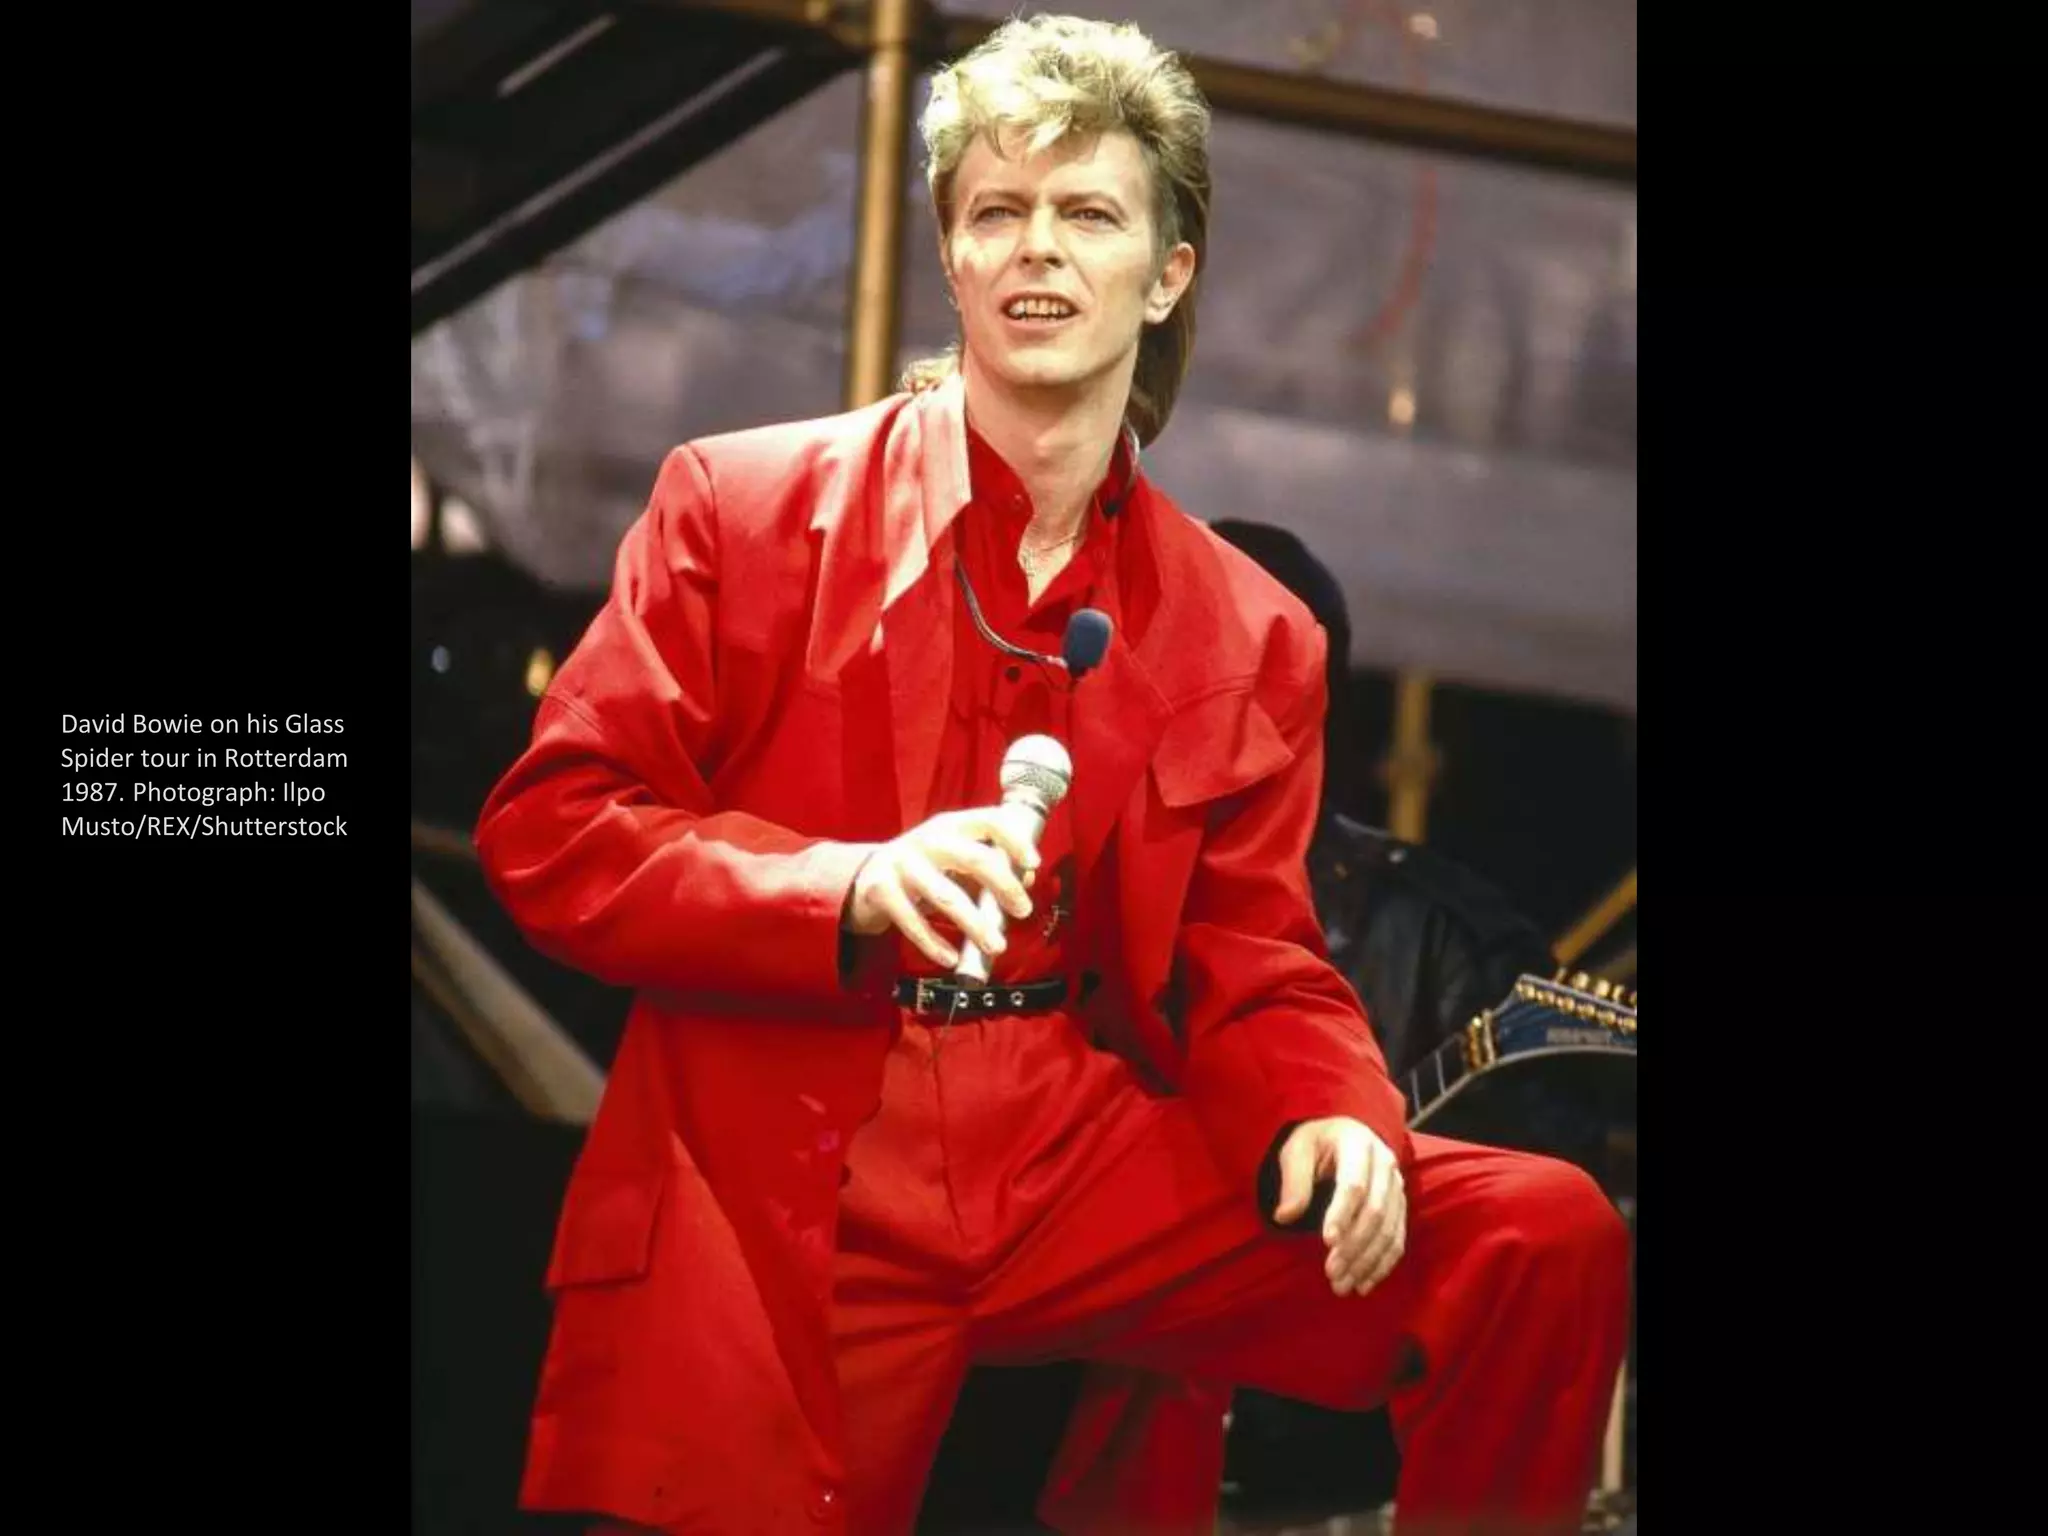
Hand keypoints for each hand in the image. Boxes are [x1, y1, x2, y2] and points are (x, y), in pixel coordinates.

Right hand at [842, 806, 1036, 969]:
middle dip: (1003, 886)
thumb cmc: (926, 868)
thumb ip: (992, 866)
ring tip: (996, 946)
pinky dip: (934, 943)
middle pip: (973, 858)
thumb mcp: (957, 861)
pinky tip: (951, 958)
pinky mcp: (880, 890)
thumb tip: (1027, 878)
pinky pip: (913, 921)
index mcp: (952, 825)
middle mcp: (928, 840)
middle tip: (1023, 911)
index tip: (1034, 863)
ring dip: (975, 924)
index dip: (1014, 839)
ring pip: (946, 896)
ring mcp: (902, 863)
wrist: (865, 876)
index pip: (989, 821)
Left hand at [1272, 1117, 1406, 1296]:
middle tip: (1331, 1273)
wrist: (1341, 1135)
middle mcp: (1385, 1164)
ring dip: (1367, 1261)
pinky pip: (1397, 1238)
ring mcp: (1396, 1186)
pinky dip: (1383, 1263)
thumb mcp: (1297, 1151)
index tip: (1327, 1242)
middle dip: (1354, 1246)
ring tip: (1343, 1286)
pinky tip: (1364, 1283)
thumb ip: (1293, 1181)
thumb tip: (1284, 1217)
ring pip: (1388, 1230)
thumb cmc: (1315, 1144)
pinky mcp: (1399, 1205)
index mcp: (1358, 1144)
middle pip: (1375, 1211)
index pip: (1354, 1184)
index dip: (1342, 1214)